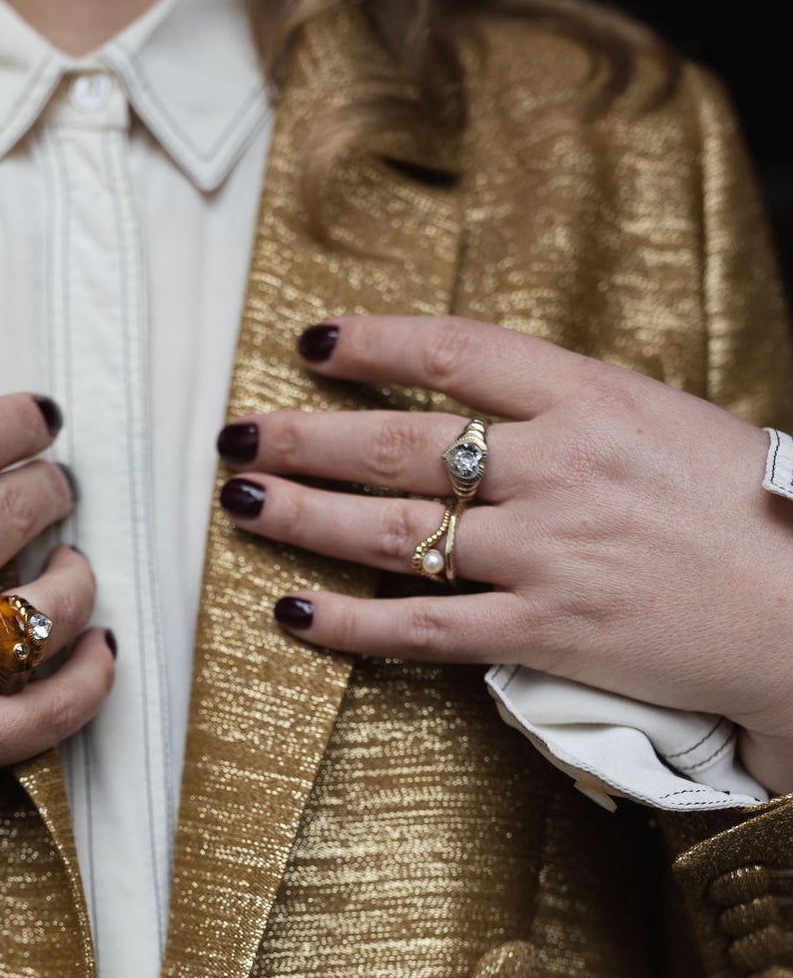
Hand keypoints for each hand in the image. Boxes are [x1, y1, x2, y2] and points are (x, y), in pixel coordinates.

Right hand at [0, 392, 114, 850]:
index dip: (19, 421)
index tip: (40, 419)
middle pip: (22, 509)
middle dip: (48, 488)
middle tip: (52, 489)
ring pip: (56, 605)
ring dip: (74, 576)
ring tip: (69, 570)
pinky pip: (55, 711)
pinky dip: (91, 676)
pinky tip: (100, 651)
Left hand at [215, 315, 792, 795]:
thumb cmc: (744, 511)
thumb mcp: (662, 421)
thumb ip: (570, 411)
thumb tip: (483, 405)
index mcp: (592, 397)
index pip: (454, 352)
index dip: (370, 344)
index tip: (312, 343)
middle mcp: (558, 468)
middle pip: (399, 443)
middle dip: (303, 437)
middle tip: (235, 435)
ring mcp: (546, 554)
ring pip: (395, 533)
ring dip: (303, 518)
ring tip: (239, 505)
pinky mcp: (544, 634)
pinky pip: (423, 629)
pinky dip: (350, 623)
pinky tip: (293, 612)